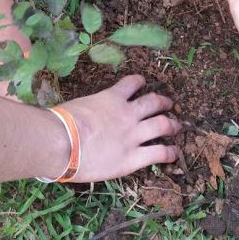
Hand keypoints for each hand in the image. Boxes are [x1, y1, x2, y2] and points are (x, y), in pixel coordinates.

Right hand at [60, 74, 179, 181]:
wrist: (63, 142)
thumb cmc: (61, 122)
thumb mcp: (77, 105)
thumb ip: (86, 108)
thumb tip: (76, 114)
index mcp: (112, 98)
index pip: (132, 83)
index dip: (139, 81)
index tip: (142, 82)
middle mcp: (127, 113)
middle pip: (153, 102)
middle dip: (163, 102)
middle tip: (168, 104)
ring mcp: (133, 135)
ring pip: (162, 125)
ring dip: (172, 124)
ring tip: (177, 126)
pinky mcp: (133, 158)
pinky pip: (158, 153)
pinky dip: (170, 153)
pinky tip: (174, 153)